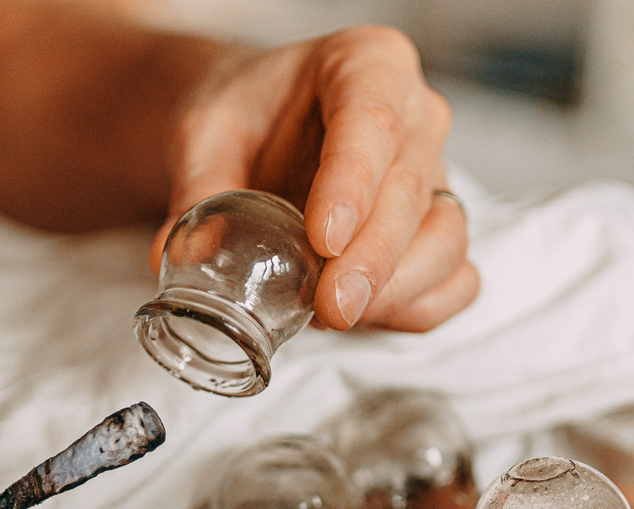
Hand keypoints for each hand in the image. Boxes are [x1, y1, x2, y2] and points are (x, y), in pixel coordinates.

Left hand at [152, 26, 478, 332]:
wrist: (256, 130)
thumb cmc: (243, 115)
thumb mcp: (204, 134)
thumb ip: (197, 190)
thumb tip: (178, 257)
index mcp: (364, 64)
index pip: (373, 121)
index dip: (353, 185)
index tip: (323, 239)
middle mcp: (415, 115)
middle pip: (411, 189)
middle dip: (372, 259)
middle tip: (330, 306)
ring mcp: (433, 174)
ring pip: (445, 237)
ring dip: (397, 289)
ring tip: (334, 316)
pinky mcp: (435, 229)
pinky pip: (456, 276)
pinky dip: (421, 306)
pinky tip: (372, 319)